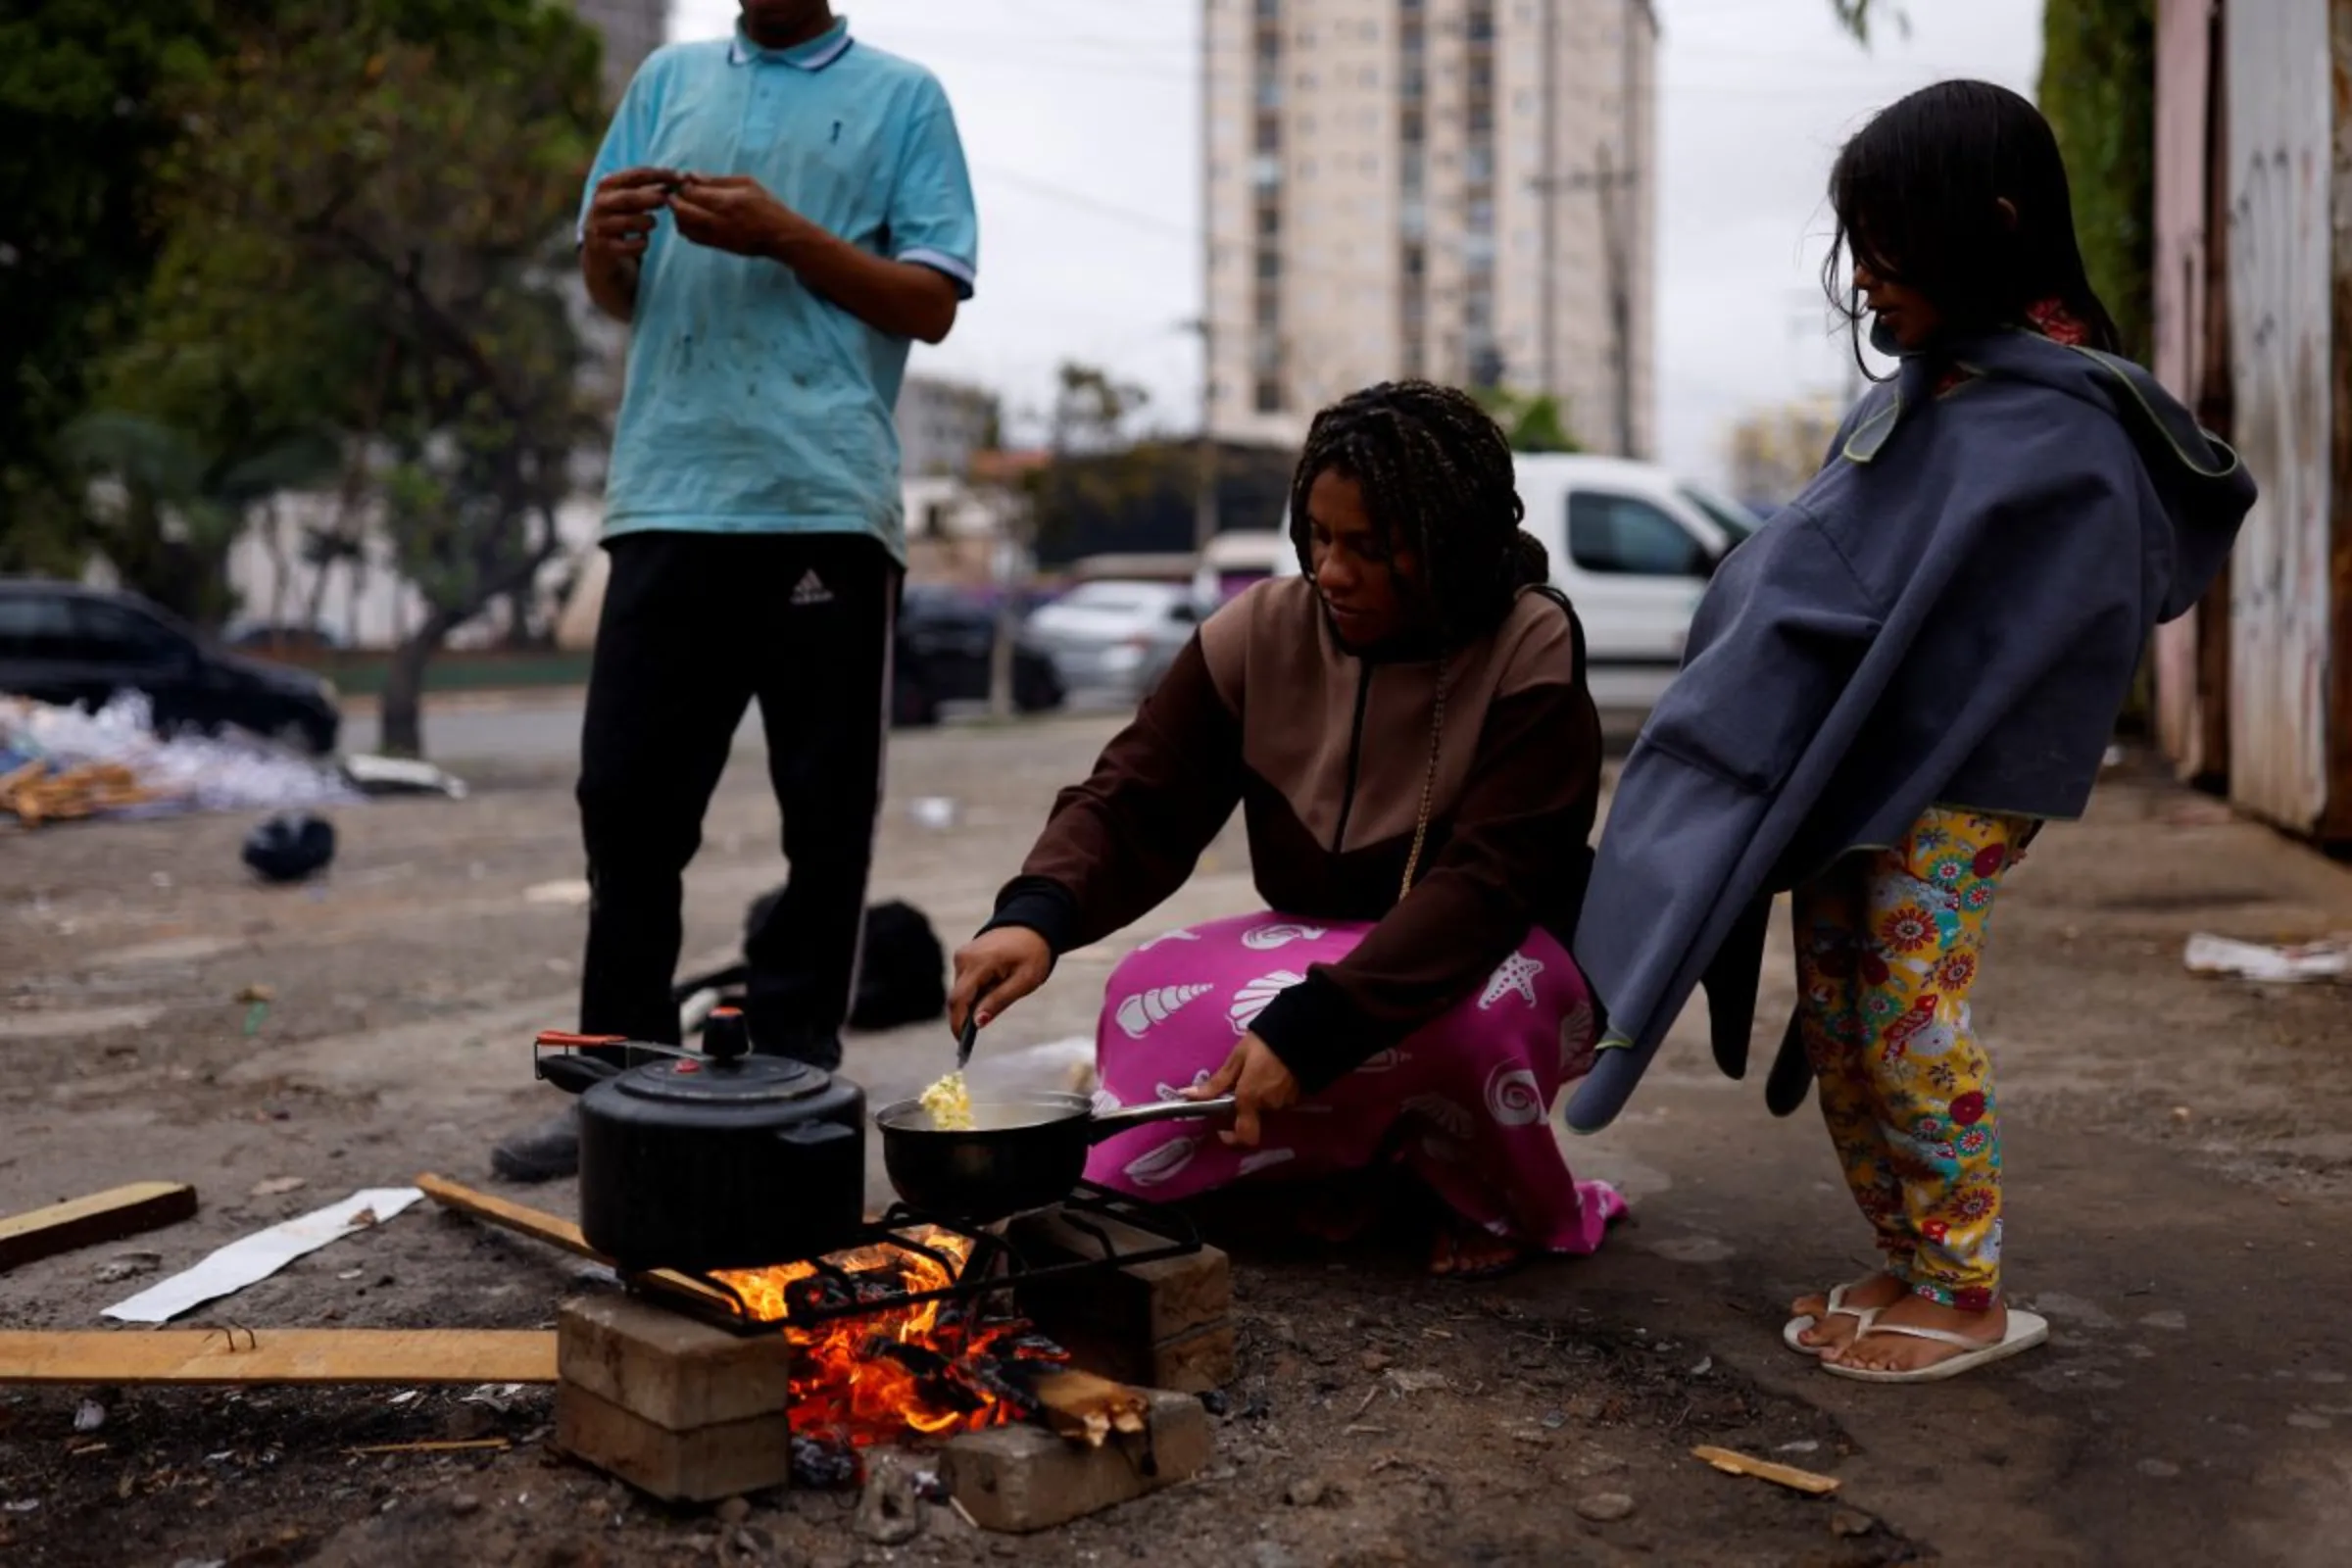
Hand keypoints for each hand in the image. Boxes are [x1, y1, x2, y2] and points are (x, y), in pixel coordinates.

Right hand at [582, 166, 679, 262]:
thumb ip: (650, 190)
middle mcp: (600, 204)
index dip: (659, 175)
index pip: (634, 175)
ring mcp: (600, 227)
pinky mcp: (605, 248)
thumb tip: (678, 180)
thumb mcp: (630, 200)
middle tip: (666, 201)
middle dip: (651, 198)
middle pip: (628, 198)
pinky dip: (642, 244)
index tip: (680, 178)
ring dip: (647, 222)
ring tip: (652, 222)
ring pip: (628, 223)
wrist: (598, 249)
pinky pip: (629, 246)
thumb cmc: (620, 217)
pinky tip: (643, 240)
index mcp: (606, 186)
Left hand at [669, 173, 806, 259]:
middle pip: (682, 209)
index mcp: (726, 201)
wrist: (780, 236)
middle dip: (674, 199)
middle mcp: (717, 220)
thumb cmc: (767, 206)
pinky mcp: (716, 245)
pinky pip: (691, 237)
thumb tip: (692, 175)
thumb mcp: (747, 184)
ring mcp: (715, 235)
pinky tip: (690, 219)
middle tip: (676, 192)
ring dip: (678, 213)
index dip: (681, 184)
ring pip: (683, 225)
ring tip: (684, 205)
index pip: (691, 192)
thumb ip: (718, 180)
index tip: (682, 180)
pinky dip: (684, 226)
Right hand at [949, 927, 1052, 1033]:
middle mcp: (964, 958)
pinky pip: (964, 981)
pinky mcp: (963, 956)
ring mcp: (962, 955)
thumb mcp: (1024, 981)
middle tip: (973, 1038)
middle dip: (963, 1017)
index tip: (961, 1044)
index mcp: (979, 963)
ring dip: (972, 1003)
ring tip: (995, 1001)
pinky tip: (991, 992)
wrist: (1032, 925)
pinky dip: (973, 993)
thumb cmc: (1033, 954)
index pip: (959, 999)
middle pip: (957, 997)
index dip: (957, 1024)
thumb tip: (977, 1023)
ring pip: (960, 991)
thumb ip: (999, 1001)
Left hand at [1187, 1033, 1298, 1147]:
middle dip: (1246, 1105)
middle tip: (1242, 1081)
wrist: (1300, 1030)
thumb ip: (1216, 1083)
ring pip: (1266, 1107)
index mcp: (1250, 1098)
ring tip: (1258, 1071)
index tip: (1222, 1130)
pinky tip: (1272, 1072)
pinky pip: (1279, 1099)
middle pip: (1253, 1117)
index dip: (1232, 1140)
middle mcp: (1268, 1105)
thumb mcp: (1236, 1059)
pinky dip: (1272, 1091)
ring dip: (1260, 1096)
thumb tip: (1187, 1095)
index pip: (1245, 1136)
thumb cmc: (1263, 1043)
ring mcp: (1285, 1101)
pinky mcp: (1298, 1094)